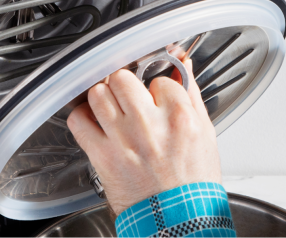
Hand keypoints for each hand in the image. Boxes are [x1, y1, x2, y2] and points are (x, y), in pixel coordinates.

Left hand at [66, 58, 221, 214]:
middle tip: (130, 98)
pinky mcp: (102, 155)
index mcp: (179, 118)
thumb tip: (182, 66)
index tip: (156, 97)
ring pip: (98, 93)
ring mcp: (123, 139)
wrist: (180, 220)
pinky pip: (79, 121)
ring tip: (112, 108)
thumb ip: (191, 96)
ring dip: (103, 97)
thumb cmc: (193, 183)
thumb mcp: (206, 135)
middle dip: (126, 85)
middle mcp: (149, 125)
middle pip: (123, 78)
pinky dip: (82, 117)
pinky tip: (94, 121)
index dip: (157, 87)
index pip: (159, 77)